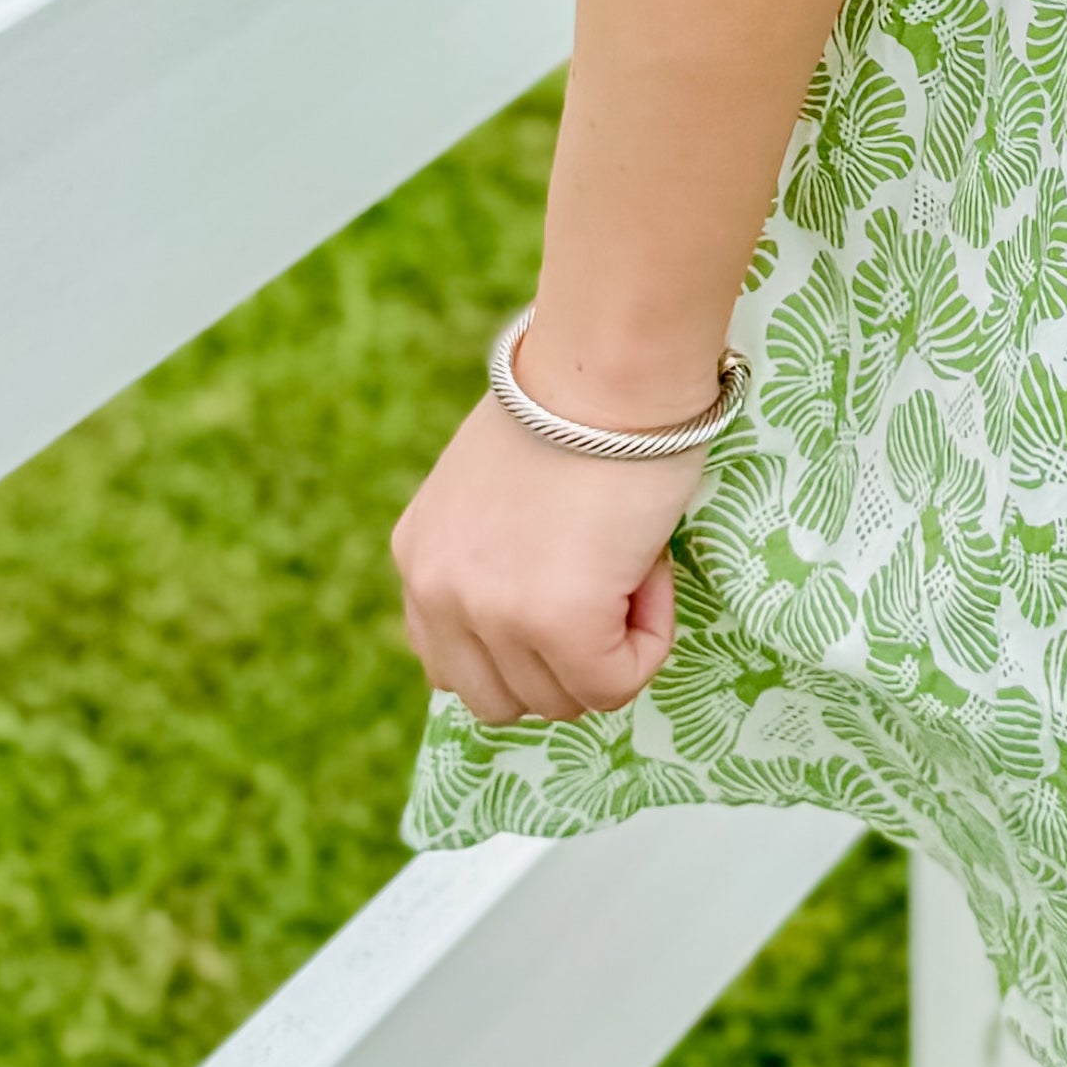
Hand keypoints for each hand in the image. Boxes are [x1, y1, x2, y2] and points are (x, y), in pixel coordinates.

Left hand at [392, 392, 699, 724]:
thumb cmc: (579, 401)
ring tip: (628, 560)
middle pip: (500, 699)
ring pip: (560, 701)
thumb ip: (492, 554)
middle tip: (606, 575)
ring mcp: (491, 613)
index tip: (571, 580)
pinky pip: (615, 684)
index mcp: (417, 556)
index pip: (451, 664)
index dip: (524, 642)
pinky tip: (649, 568)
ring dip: (607, 647)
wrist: (611, 365)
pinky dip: (648, 639)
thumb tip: (536, 604)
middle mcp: (435, 592)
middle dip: (563, 659)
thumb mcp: (496, 489)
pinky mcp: (558, 623)